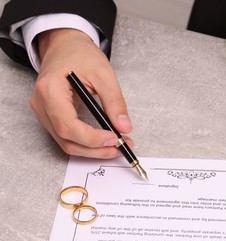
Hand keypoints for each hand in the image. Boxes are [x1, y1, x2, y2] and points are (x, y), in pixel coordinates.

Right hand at [30, 28, 132, 157]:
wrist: (66, 46)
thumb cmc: (80, 54)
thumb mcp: (103, 73)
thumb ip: (114, 101)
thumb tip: (124, 127)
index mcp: (49, 90)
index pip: (67, 125)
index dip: (92, 138)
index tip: (115, 138)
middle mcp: (41, 104)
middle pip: (66, 139)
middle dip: (96, 149)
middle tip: (121, 147)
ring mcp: (43, 112)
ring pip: (66, 143)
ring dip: (93, 150)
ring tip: (116, 145)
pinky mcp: (50, 116)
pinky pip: (67, 137)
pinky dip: (87, 143)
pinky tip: (103, 140)